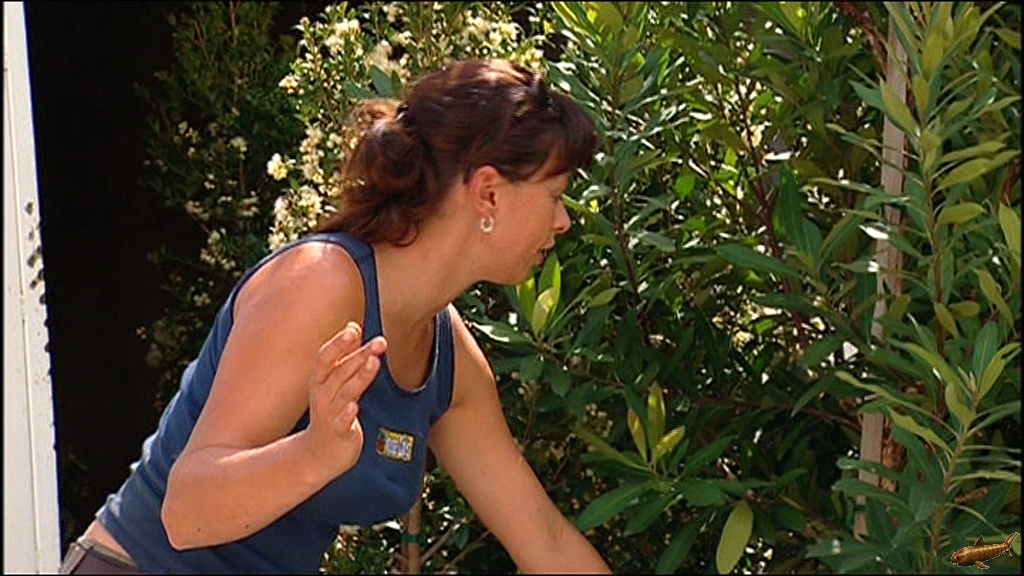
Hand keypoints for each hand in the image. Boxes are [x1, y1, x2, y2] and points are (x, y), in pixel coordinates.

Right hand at [304, 321, 386, 479]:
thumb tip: (353, 326)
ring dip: (359, 376)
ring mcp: (329, 414)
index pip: (326, 357)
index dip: (339, 343)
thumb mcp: (334, 383)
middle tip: (380, 341)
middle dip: (359, 355)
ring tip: (374, 362)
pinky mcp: (338, 433)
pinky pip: (342, 422)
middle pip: (340, 371)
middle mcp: (322, 395)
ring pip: (345, 392)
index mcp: (320, 381)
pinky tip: (355, 407)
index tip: (354, 328)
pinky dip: (347, 414)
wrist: (318, 455)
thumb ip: (345, 356)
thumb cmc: (330, 412)